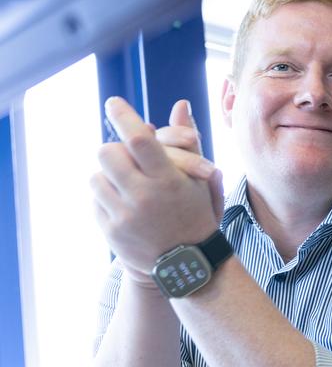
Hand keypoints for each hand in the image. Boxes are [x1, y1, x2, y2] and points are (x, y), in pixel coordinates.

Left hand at [90, 97, 218, 282]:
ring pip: (96, 176)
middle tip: (126, 155)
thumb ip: (188, 140)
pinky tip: (126, 205)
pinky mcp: (110, 231)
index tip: (114, 102)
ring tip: (128, 184)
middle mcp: (144, 197)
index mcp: (169, 181)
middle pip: (107, 153)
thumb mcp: (201, 178)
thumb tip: (181, 104)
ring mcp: (124, 216)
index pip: (139, 140)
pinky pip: (95, 199)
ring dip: (109, 175)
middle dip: (115, 149)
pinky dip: (107, 197)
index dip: (124, 117)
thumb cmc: (195, 212)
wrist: (186, 263)